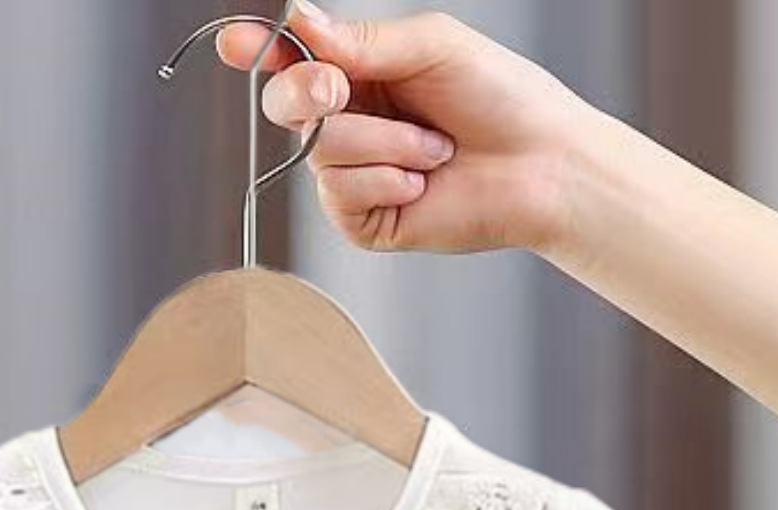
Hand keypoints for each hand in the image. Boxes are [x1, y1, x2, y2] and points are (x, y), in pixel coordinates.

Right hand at [217, 4, 595, 258]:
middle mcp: (351, 122)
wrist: (542, 167)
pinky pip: (341, 195)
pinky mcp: (365, 221)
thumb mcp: (429, 45)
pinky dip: (385, 181)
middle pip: (285, 103)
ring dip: (383, 143)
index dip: (259, 50)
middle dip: (309, 91)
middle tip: (342, 87)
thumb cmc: (501, 98)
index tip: (236, 44)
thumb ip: (362, 41)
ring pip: (320, 151)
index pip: (294, 58)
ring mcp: (355, 174)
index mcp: (362, 72)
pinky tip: (421, 183)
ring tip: (434, 147)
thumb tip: (298, 19)